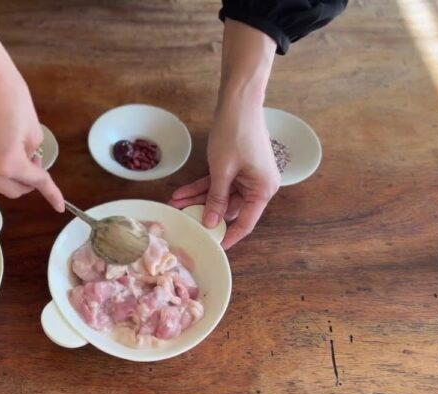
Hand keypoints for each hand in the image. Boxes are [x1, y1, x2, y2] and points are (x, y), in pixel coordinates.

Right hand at [0, 0, 63, 211]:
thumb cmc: (6, 92)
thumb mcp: (33, 127)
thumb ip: (33, 153)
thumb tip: (29, 162)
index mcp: (8, 163)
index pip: (36, 183)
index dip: (51, 193)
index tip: (59, 205)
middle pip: (13, 191)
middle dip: (27, 182)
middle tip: (33, 163)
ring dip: (8, 178)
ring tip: (12, 155)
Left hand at [169, 104, 279, 248]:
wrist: (238, 104)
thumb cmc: (236, 134)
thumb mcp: (222, 170)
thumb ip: (216, 199)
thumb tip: (212, 222)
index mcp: (263, 190)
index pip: (246, 222)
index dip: (229, 235)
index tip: (215, 246)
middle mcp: (258, 185)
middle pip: (229, 208)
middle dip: (204, 213)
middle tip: (184, 221)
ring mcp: (247, 176)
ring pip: (219, 195)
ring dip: (197, 199)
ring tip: (175, 204)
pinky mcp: (236, 167)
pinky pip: (217, 183)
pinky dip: (201, 187)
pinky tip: (180, 193)